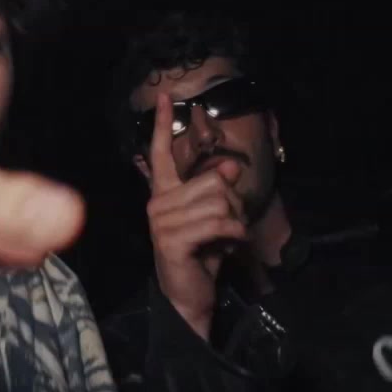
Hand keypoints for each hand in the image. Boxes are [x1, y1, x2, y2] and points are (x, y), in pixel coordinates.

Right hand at [145, 94, 245, 339]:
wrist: (189, 295)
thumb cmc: (200, 254)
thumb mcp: (213, 217)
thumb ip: (217, 191)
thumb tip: (228, 165)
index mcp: (163, 194)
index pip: (161, 154)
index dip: (165, 124)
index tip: (166, 96)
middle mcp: (157, 204)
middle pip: (210, 181)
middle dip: (231, 203)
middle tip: (227, 226)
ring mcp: (162, 222)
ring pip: (218, 202)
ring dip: (234, 222)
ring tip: (226, 239)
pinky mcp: (172, 241)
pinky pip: (217, 223)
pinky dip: (233, 235)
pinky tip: (229, 245)